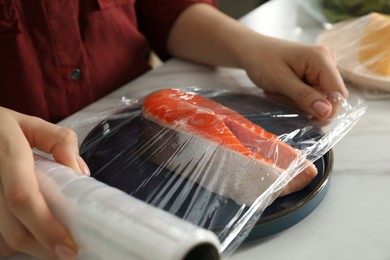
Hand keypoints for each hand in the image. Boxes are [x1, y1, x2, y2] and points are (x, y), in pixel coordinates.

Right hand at [0, 107, 88, 258]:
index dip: (46, 227)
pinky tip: (28, 231)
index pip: (23, 198)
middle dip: (43, 248)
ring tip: (50, 241)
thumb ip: (59, 141)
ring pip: (2, 239)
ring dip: (28, 246)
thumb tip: (80, 172)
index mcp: (6, 154)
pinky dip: (12, 240)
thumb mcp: (29, 123)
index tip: (69, 246)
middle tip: (67, 252)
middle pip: (13, 229)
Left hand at [241, 35, 348, 118]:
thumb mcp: (281, 81)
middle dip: (307, 104)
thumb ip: (304, 97)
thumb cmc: (262, 60)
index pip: (339, 93)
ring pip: (319, 98)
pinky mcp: (314, 74)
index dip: (329, 111)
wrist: (250, 49)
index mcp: (322, 59)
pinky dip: (297, 98)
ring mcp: (321, 68)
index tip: (309, 120)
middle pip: (329, 97)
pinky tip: (283, 90)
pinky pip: (312, 95)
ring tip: (280, 91)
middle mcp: (327, 61)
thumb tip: (327, 113)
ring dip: (299, 102)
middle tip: (283, 96)